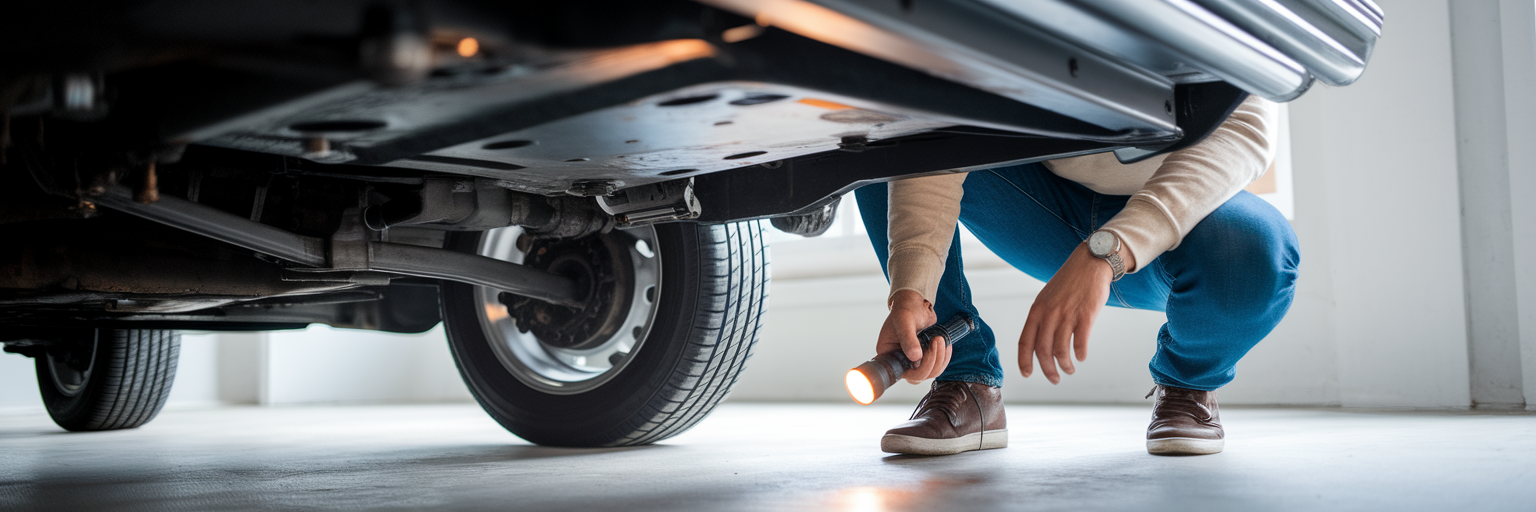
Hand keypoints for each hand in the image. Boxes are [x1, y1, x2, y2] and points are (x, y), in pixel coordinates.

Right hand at [879, 289, 952, 383]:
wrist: (916, 302)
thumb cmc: (905, 309)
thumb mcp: (904, 322)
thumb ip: (908, 339)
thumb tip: (915, 357)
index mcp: (888, 353)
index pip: (902, 372)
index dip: (916, 369)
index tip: (924, 354)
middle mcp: (899, 360)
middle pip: (918, 376)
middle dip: (931, 361)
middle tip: (935, 341)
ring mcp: (912, 360)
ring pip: (930, 373)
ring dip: (940, 358)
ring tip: (940, 339)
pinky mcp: (925, 357)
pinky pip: (937, 366)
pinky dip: (944, 357)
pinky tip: (944, 344)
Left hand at [1017, 242, 1127, 383]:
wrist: (1090, 262)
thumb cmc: (1069, 282)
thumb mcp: (1047, 297)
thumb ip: (1042, 318)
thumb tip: (1040, 344)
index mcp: (1037, 310)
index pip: (1025, 341)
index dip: (1024, 361)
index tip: (1027, 374)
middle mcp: (1049, 313)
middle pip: (1043, 350)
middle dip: (1048, 370)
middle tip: (1055, 379)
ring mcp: (1067, 314)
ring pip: (1061, 350)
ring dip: (1065, 365)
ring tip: (1070, 370)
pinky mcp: (1086, 315)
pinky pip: (1080, 342)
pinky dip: (1080, 354)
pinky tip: (1082, 357)